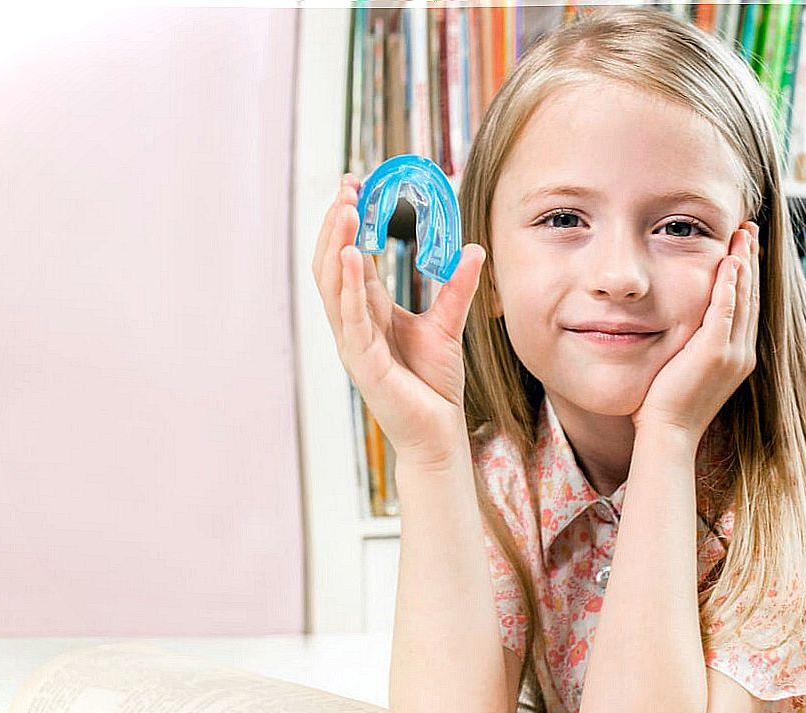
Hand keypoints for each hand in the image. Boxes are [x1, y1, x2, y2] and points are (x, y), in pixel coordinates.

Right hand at [311, 174, 486, 465]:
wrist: (438, 433)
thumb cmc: (434, 385)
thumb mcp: (448, 324)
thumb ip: (456, 287)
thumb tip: (473, 248)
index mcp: (368, 312)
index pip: (349, 258)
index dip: (348, 223)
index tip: (354, 186)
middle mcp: (353, 324)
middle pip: (331, 264)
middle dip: (335, 224)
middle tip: (345, 187)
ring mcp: (353, 342)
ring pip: (332, 285)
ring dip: (335, 244)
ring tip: (343, 208)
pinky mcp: (363, 362)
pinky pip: (351, 317)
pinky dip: (348, 285)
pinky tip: (350, 255)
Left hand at [630, 221, 759, 443]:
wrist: (668, 432)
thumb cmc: (668, 405)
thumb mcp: (686, 368)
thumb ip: (691, 345)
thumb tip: (682, 326)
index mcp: (737, 356)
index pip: (746, 306)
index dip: (747, 275)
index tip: (744, 248)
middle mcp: (741, 352)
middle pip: (751, 296)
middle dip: (751, 260)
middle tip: (749, 230)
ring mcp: (732, 353)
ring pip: (743, 298)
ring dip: (744, 263)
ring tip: (743, 234)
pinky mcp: (714, 352)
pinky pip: (726, 310)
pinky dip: (730, 284)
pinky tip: (730, 262)